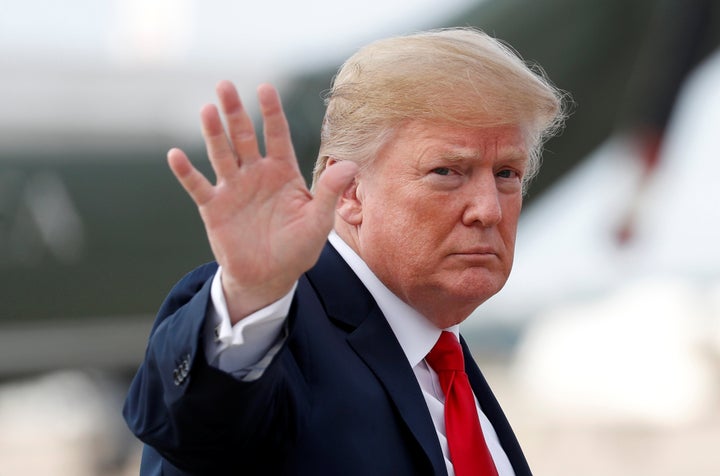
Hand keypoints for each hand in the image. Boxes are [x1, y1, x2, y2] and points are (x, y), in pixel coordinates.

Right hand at [167, 81, 357, 322]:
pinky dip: (186, 172)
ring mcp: (233, 189)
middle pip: (243, 137)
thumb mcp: (318, 222)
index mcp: (282, 172)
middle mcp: (256, 174)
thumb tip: (350, 164)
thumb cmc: (298, 248)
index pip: (276, 135)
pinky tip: (176, 155)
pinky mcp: (214, 208)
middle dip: (234, 112)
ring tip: (207, 110)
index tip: (265, 89)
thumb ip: (329, 192)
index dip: (271, 112)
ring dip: (213, 133)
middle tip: (225, 85)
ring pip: (221, 154)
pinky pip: (198, 186)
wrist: (270, 277)